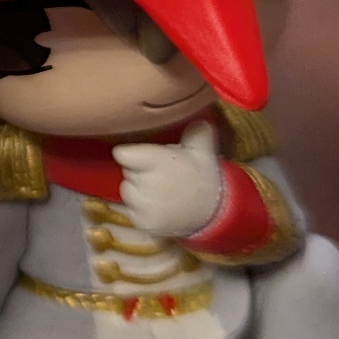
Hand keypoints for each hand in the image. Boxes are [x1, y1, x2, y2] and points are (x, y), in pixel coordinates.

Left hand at [114, 121, 225, 238]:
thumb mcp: (202, 150)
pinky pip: (131, 210)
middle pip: (127, 171)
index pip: (122, 154)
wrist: (215, 213)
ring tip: (161, 192)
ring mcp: (143, 205)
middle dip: (139, 171)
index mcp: (156, 161)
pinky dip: (141, 209)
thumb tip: (196, 115)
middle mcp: (146, 183)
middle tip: (160, 175)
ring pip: (127, 191)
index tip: (141, 156)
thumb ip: (195, 131)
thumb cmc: (203, 177)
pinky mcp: (142, 223)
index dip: (131, 154)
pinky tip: (161, 206)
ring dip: (138, 190)